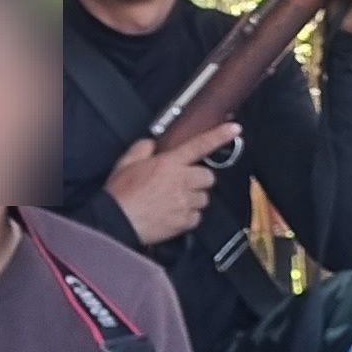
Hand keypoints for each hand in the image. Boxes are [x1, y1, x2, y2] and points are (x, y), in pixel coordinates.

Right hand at [106, 123, 240, 246]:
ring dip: (193, 199)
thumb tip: (152, 144)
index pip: (199, 145)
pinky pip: (197, 217)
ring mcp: (185, 202)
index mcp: (169, 163)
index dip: (219, 135)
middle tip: (181, 184)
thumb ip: (142, 148)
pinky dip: (188, 217)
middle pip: (208, 177)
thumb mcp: (126, 163)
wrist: (116, 222)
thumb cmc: (120, 194)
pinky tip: (172, 215)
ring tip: (173, 201)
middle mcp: (181, 181)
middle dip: (198, 180)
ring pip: (204, 198)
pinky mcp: (185, 221)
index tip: (234, 129)